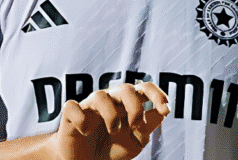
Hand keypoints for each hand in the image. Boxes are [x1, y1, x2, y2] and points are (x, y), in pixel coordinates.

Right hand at [47, 81, 170, 159]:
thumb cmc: (112, 149)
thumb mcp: (134, 142)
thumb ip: (147, 127)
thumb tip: (161, 112)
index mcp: (127, 104)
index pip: (144, 88)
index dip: (157, 94)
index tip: (166, 109)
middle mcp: (109, 101)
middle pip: (125, 88)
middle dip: (135, 107)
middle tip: (134, 126)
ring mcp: (89, 107)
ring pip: (100, 96)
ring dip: (111, 115)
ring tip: (113, 131)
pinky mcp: (70, 116)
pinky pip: (72, 107)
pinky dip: (81, 119)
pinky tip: (86, 131)